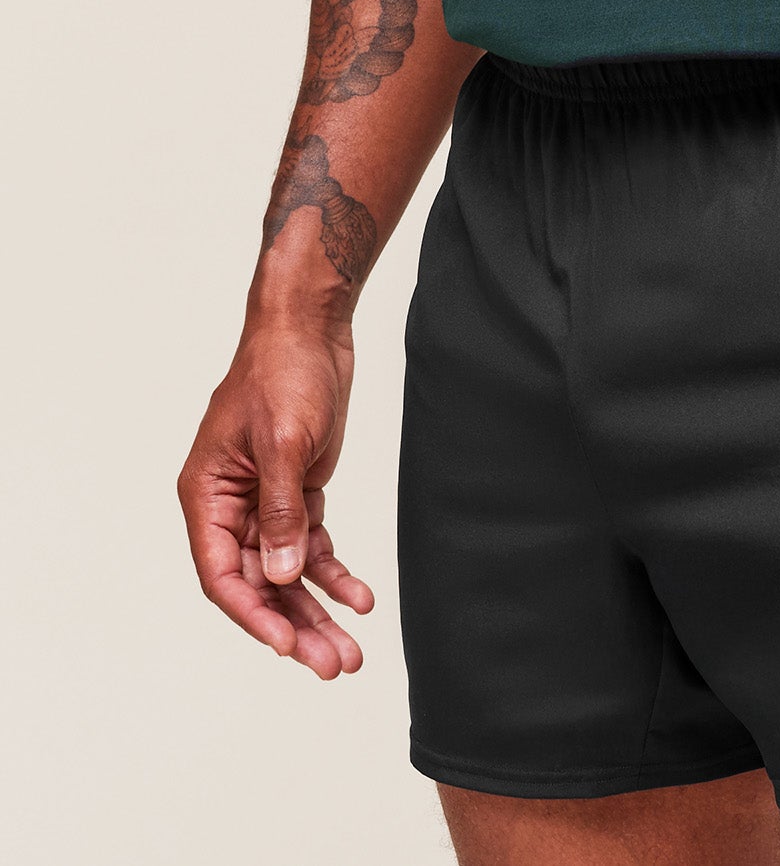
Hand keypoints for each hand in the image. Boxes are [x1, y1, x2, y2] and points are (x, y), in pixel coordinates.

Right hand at [178, 317, 372, 678]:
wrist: (311, 327)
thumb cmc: (283, 370)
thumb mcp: (284, 439)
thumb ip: (281, 509)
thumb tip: (280, 575)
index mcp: (206, 495)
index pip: (222, 573)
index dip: (254, 613)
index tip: (289, 646)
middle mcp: (229, 507)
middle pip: (258, 583)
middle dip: (296, 625)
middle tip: (334, 665)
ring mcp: (264, 502)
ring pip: (287, 572)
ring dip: (317, 610)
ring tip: (351, 650)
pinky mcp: (297, 492)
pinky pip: (311, 546)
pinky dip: (334, 572)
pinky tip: (359, 597)